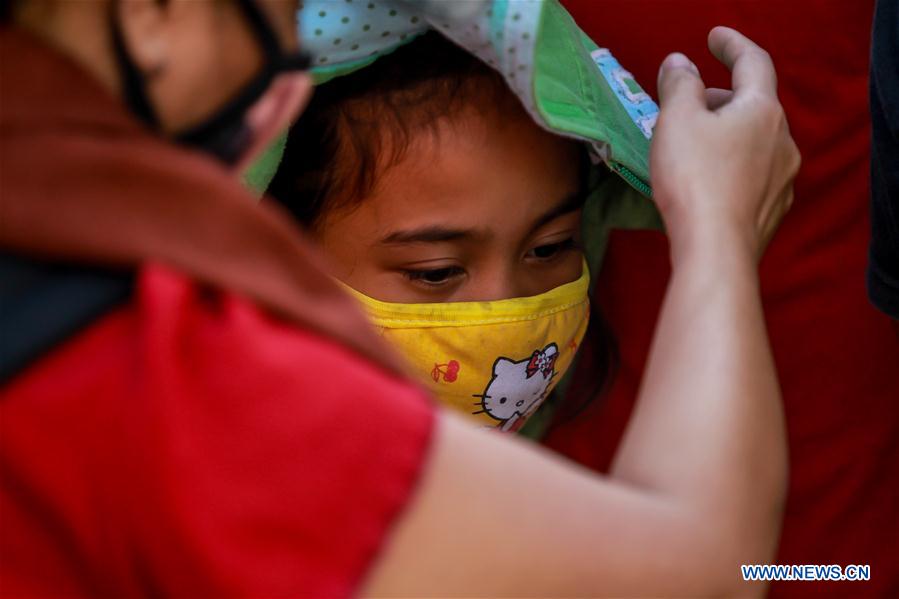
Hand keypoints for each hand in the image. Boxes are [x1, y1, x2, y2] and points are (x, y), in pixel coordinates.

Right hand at [649, 27, 800, 263]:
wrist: (715, 249)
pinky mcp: (772, 211)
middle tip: (687, 105)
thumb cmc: (694, 178)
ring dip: (727, 134)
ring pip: (754, 142)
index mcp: (762, 111)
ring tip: (693, 145)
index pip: (753, 62)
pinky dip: (731, 166)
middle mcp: (783, 141)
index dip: (731, 44)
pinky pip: (752, 175)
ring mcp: (783, 179)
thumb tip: (680, 64)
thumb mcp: (676, 121)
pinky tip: (708, 181)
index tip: (713, 38)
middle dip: (721, 98)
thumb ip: (679, 86)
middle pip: (753, 105)